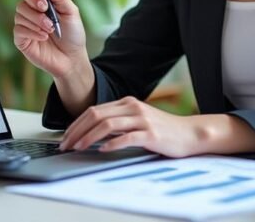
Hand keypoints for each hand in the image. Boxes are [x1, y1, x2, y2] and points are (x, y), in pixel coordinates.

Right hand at [13, 0, 88, 78]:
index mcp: (42, 3)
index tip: (44, 3)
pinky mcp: (21, 40)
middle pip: (21, 3)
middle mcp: (31, 13)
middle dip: (35, 11)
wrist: (72, 58)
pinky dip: (32, 33)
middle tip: (49, 20)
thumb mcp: (71, 12)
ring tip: (50, 31)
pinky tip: (44, 38)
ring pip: (19, 16)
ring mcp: (25, 26)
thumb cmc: (72, 34)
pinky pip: (18, 30)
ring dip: (37, 23)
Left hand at [59, 96, 202, 157]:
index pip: (94, 110)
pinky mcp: (151, 134)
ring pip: (108, 124)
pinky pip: (127, 137)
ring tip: (79, 148)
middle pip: (96, 115)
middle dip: (77, 130)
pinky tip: (103, 151)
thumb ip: (118, 123)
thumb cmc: (162, 130)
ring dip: (89, 137)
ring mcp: (142, 120)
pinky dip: (112, 144)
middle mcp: (133, 108)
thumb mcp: (138, 120)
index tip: (65, 137)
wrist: (189, 133)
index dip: (76, 124)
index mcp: (127, 103)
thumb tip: (92, 134)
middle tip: (66, 145)